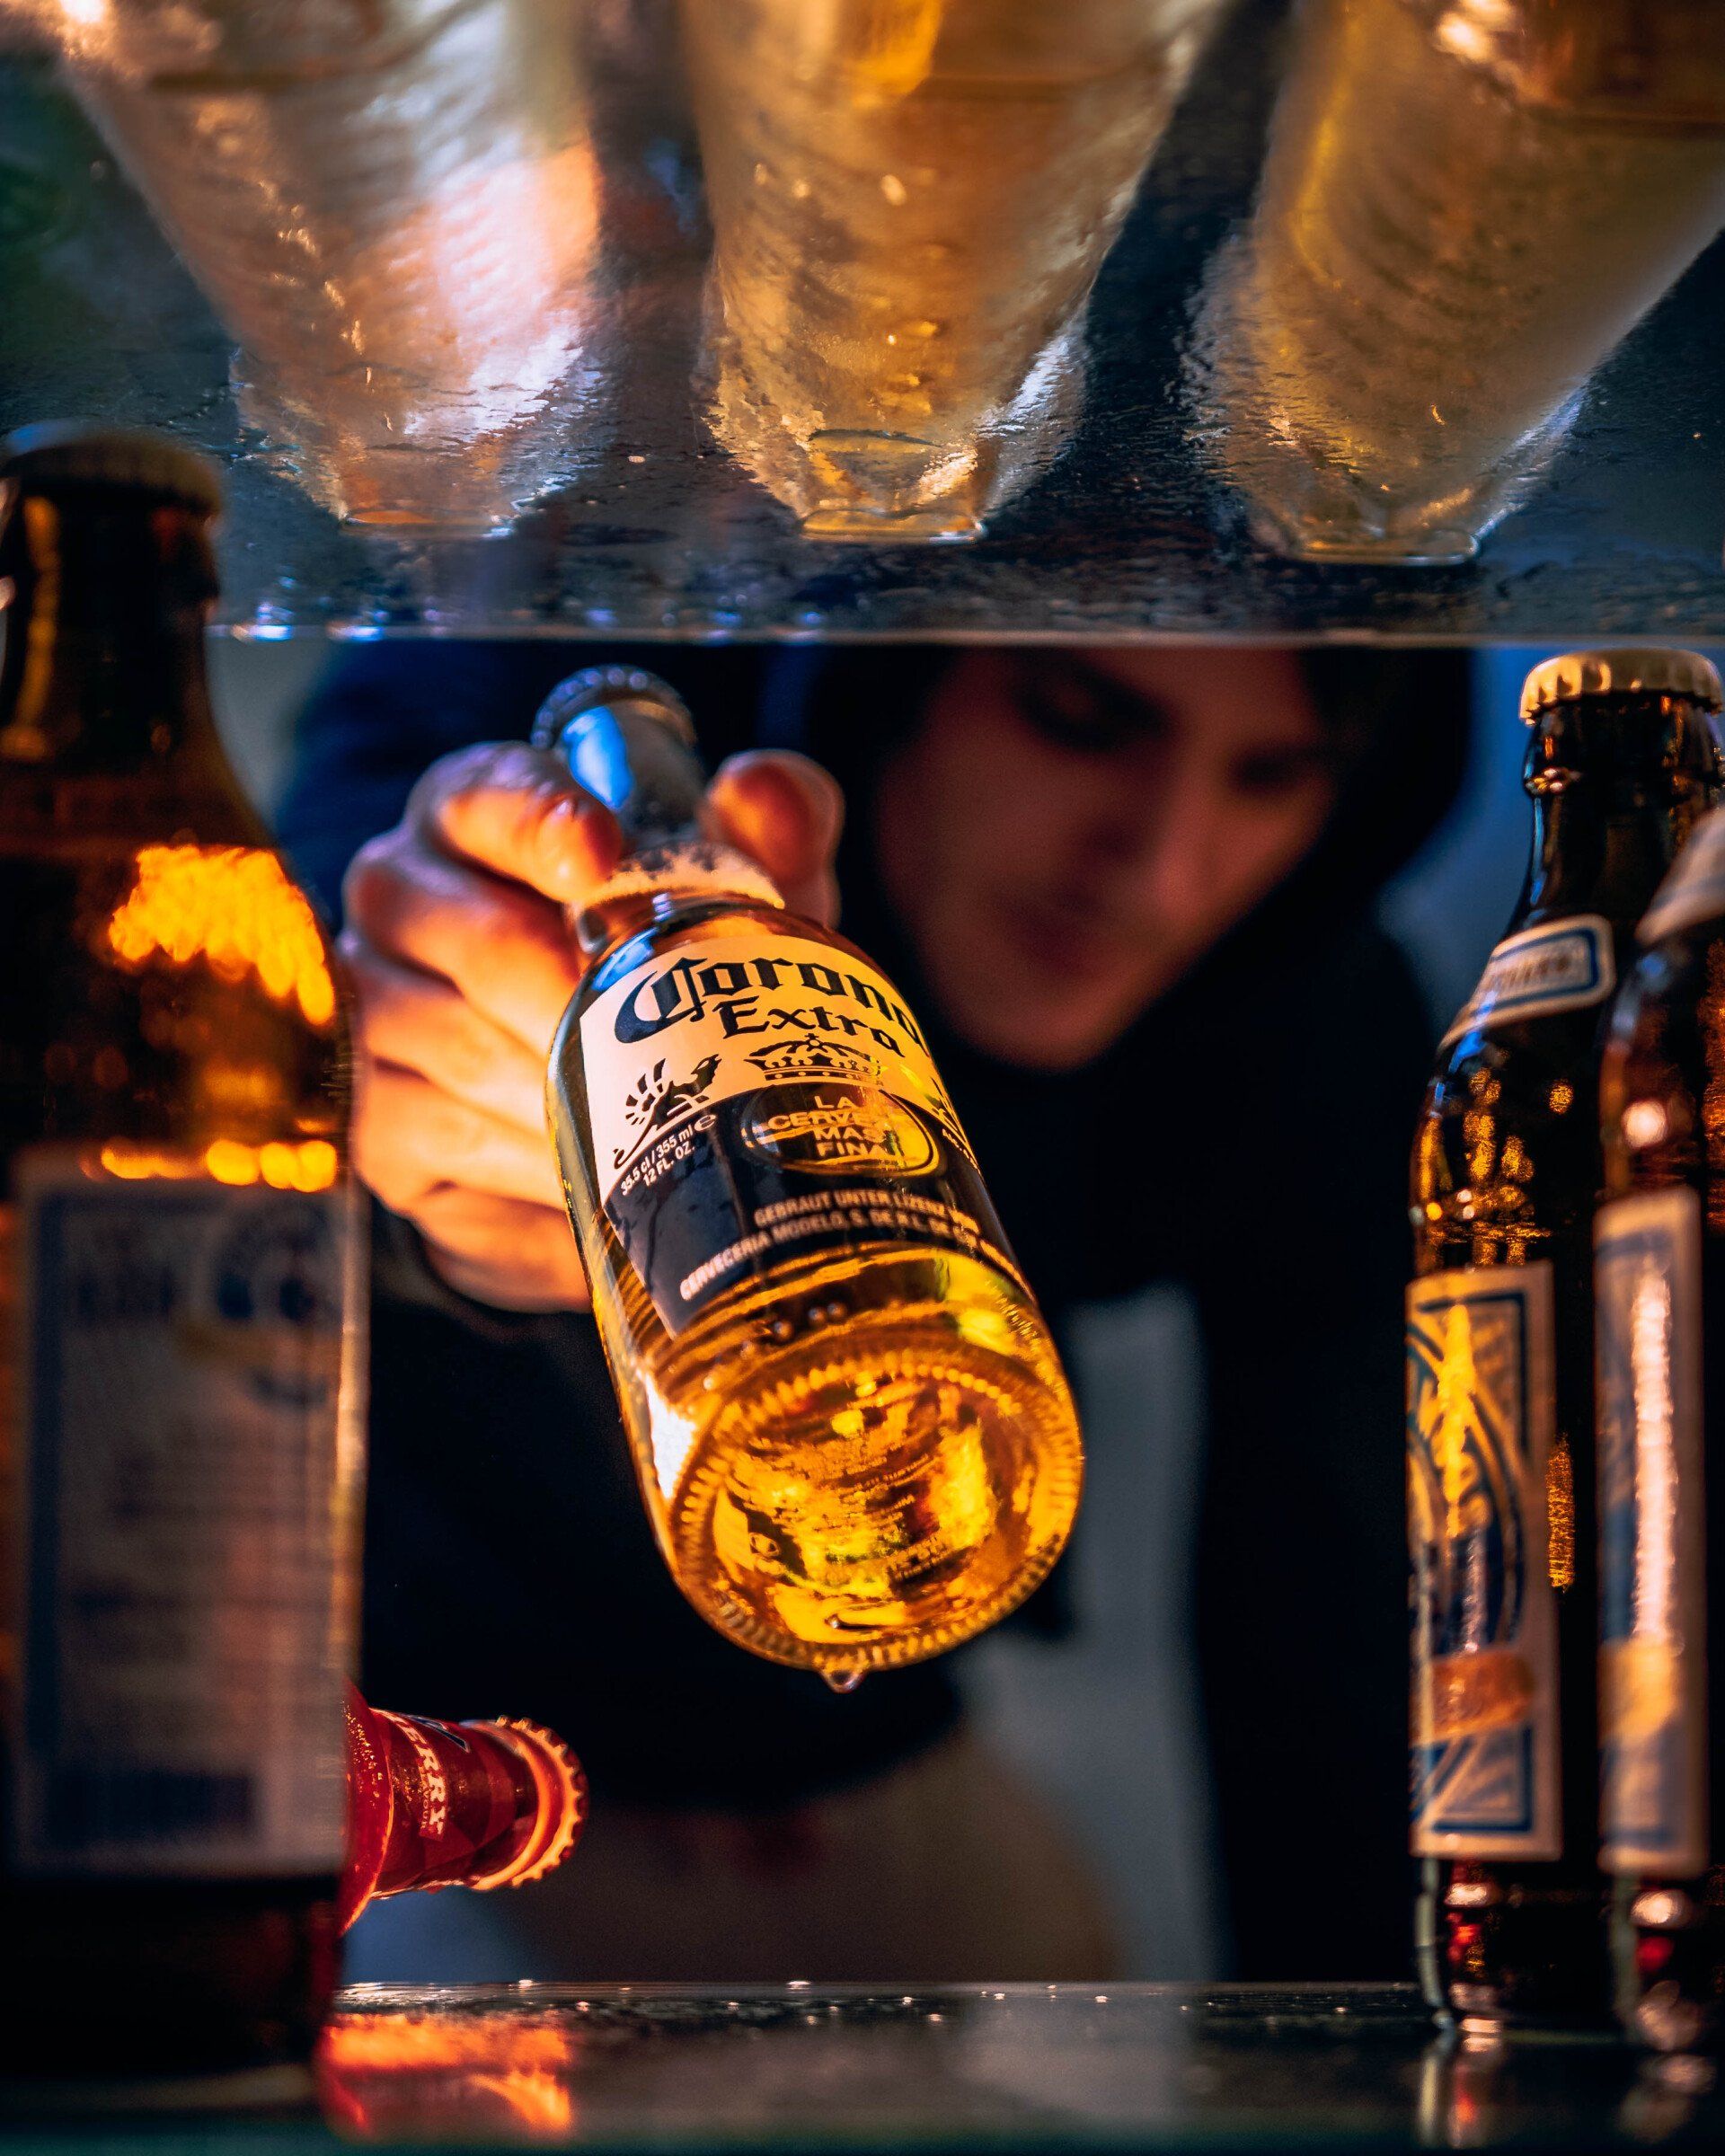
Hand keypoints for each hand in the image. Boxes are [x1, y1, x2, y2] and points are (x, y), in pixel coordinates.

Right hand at [340, 739, 842, 1310]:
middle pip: (486, 940)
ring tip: (654, 1113)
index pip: (491, 796)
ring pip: (464, 1044)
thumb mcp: (738, 893)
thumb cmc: (672, 967)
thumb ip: (774, 821)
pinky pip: (443, 1133)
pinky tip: (598, 1170)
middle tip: (674, 1040)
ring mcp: (371, 1005)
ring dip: (571, 1087)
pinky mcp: (371, 1114)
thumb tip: (762, 787)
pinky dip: (533, 1157)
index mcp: (476, 812)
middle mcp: (400, 893)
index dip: (544, 823)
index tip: (605, 860)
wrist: (616, 1112)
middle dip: (591, 999)